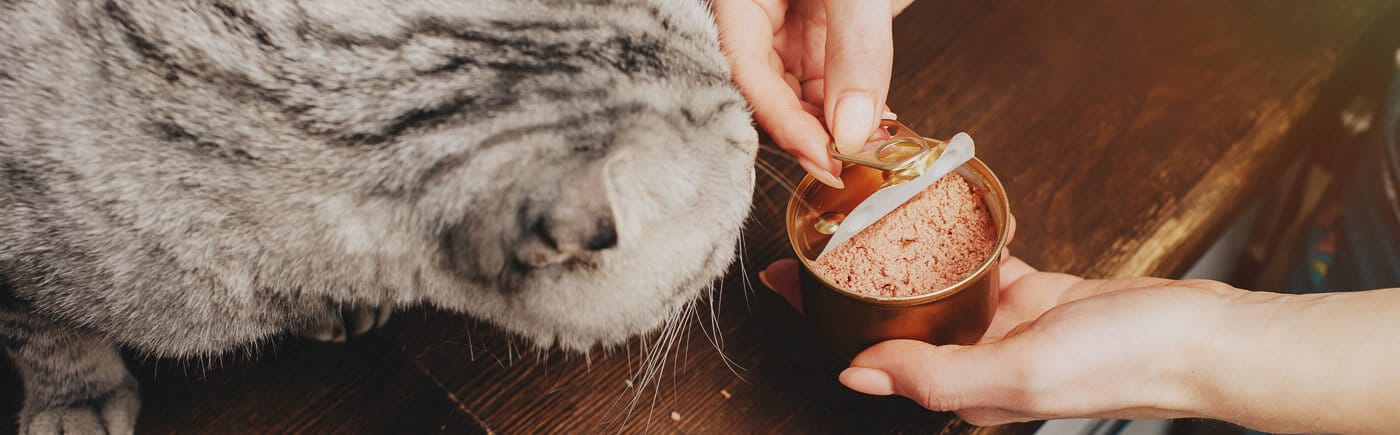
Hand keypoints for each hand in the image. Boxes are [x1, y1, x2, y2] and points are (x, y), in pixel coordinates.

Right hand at [712, 0, 913, 187]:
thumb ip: (855, 47)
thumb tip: (852, 126)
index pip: (746, 73)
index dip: (784, 123)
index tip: (824, 159)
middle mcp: (762, 15)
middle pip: (769, 92)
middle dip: (811, 132)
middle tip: (848, 163)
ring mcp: (792, 22)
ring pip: (801, 93)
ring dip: (835, 127)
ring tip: (871, 148)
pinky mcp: (824, 28)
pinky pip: (830, 78)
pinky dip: (853, 107)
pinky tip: (875, 125)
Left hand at [757, 231, 1243, 424]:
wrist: (1199, 337)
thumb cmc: (1121, 364)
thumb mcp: (1018, 372)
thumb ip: (937, 375)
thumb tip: (859, 373)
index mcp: (965, 390)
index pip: (875, 356)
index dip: (825, 323)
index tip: (785, 287)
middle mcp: (977, 362)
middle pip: (893, 321)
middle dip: (845, 286)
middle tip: (806, 245)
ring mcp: (1005, 328)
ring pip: (933, 290)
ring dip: (894, 260)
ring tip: (854, 225)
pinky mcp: (1034, 295)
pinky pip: (980, 265)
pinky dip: (956, 241)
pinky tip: (933, 216)